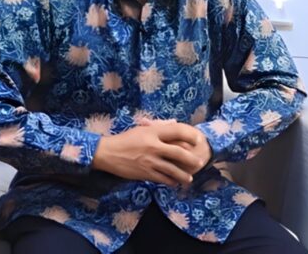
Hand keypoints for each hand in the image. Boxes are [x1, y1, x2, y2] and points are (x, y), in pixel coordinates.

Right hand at [91, 121, 206, 186]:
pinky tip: (174, 183)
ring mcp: (150, 161)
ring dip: (183, 175)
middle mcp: (153, 146)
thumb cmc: (125, 139)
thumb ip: (158, 128)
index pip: (177, 131)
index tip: (198, 140)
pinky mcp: (145, 173)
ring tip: (189, 179)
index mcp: (153, 132)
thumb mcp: (142, 129)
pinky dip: (170, 181)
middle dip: (191, 159)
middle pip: (178, 153)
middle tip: (200, 163)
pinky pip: (162, 178)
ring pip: (172, 170)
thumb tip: (174, 125)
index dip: (190, 135)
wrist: (107, 153)